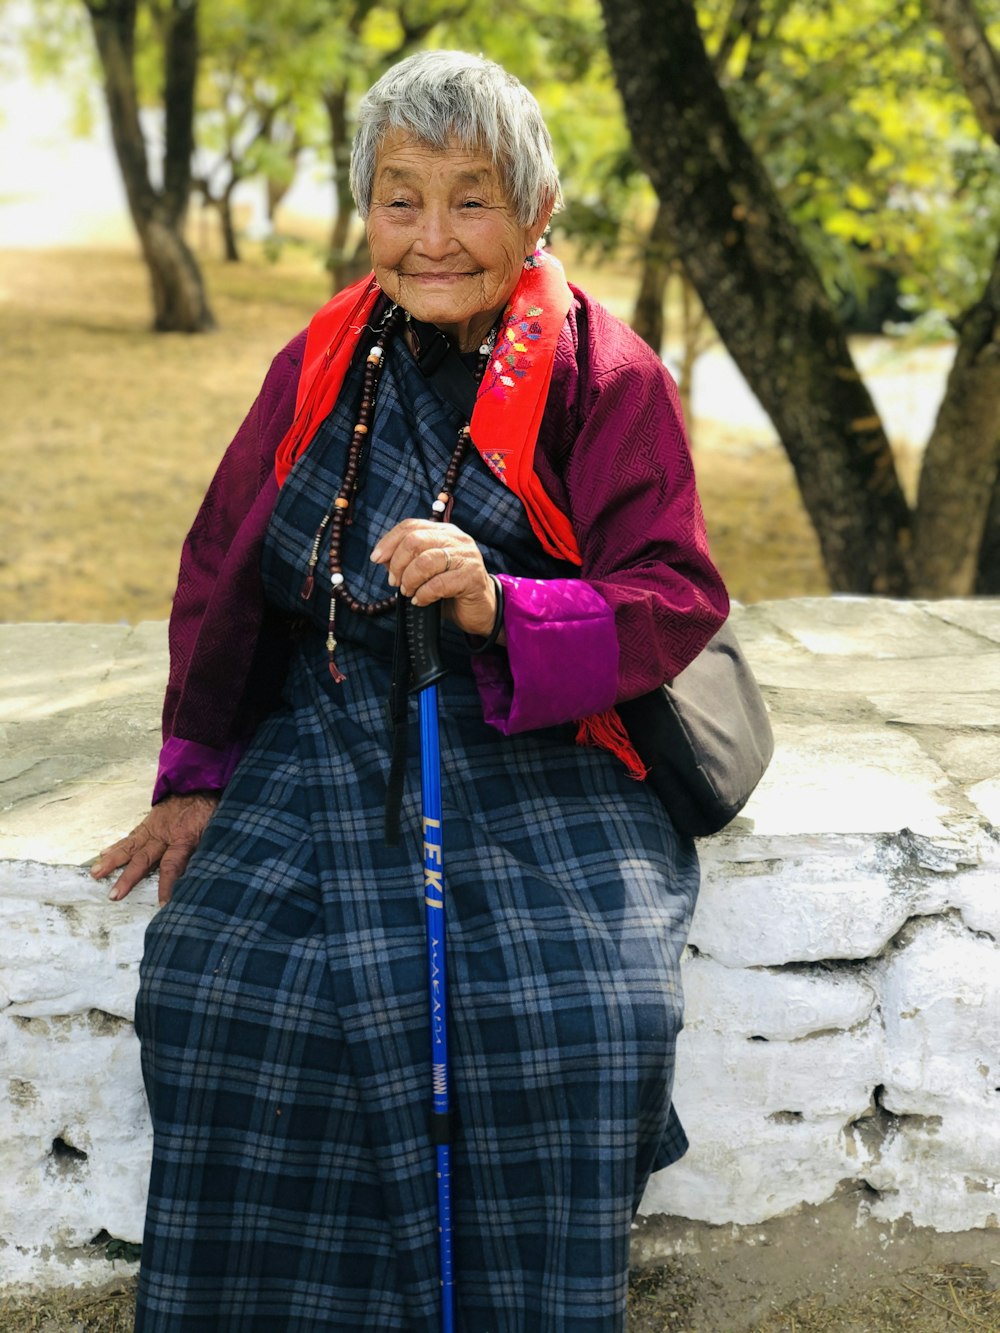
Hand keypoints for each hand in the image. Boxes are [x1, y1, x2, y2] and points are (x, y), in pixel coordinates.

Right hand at [91, 792, 219, 905]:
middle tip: (114, 895)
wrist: (202, 782)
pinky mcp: (149, 821)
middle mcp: (164, 834)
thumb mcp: (215, 832)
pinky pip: (132, 835)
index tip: (162, 904)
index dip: (167, 886)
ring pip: (131, 846)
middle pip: (143, 859)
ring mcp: (154, 827)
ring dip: (112, 861)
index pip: (172, 866)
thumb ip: (206, 852)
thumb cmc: (211, 810)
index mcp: (184, 838)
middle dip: (128, 879)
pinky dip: (117, 845)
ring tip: (95, 873)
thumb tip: (201, 875)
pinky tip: (103, 854)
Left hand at [370, 519, 500, 640]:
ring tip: (408, 592)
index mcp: (444, 532)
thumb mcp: (424, 572)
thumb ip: (404, 562)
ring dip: (410, 579)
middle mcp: (457, 538)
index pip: (410, 526)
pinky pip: (439, 583)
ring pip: (426, 561)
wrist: (480, 610)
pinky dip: (424, 594)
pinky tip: (421, 600)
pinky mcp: (473, 576)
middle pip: (415, 540)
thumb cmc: (450, 590)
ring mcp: (467, 556)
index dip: (389, 541)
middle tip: (395, 582)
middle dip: (398, 563)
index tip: (376, 558)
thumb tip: (382, 558)